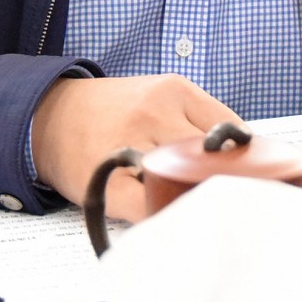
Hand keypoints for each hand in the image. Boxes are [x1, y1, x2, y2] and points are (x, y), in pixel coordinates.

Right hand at [30, 74, 237, 220]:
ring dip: (195, 194)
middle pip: (212, 154)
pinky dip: (162, 211)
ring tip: (200, 204)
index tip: (251, 172)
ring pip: (184, 178)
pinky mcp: (110, 178)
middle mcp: (154, 112)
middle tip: (232, 195)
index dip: (244, 155)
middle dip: (224, 178)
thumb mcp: (159, 95)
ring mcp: (131, 144)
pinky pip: (148, 203)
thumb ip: (198, 118)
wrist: (51, 115)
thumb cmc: (114, 109)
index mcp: (174, 90)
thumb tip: (245, 153)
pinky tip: (167, 211)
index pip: (232, 126)